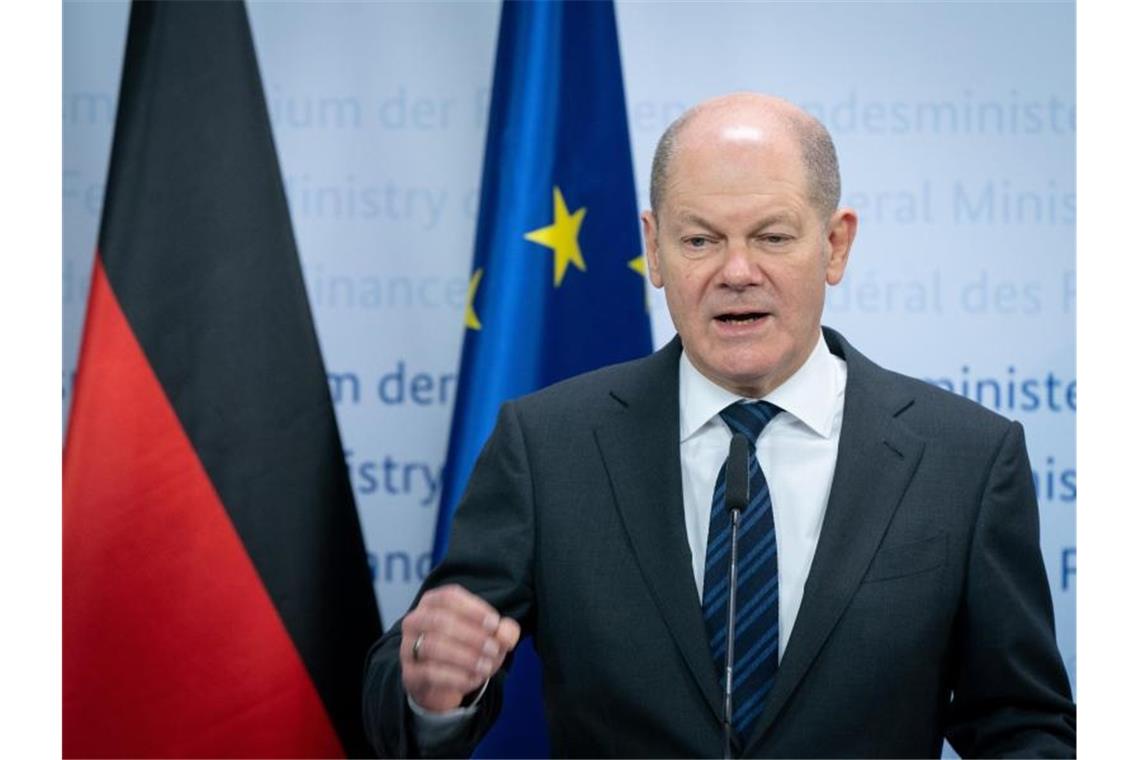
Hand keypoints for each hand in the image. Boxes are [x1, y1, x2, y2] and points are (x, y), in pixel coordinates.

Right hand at [400, 584, 521, 712]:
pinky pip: (429, 672)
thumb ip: (503, 631)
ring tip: (486, 666)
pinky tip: (473, 679)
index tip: (494, 623)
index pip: (448, 597)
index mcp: (433, 602)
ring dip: (464, 657)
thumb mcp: (490, 637)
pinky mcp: (409, 674)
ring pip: (432, 646)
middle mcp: (415, 620)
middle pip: (439, 620)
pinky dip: (455, 677)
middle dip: (471, 635)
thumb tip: (505, 634)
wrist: (444, 684)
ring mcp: (408, 647)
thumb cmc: (468, 649)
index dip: (473, 609)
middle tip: (494, 649)